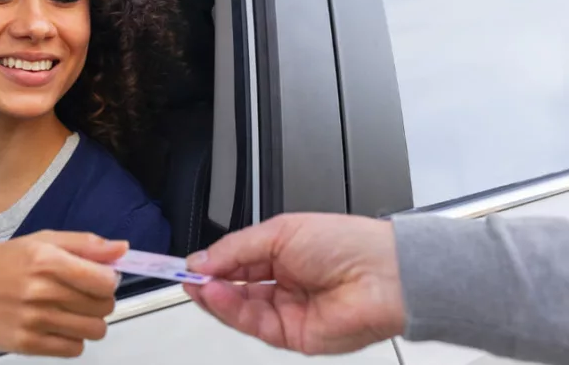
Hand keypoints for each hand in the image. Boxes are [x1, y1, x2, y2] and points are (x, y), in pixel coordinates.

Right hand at [0, 230, 126, 356]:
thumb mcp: (39, 241)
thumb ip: (84, 244)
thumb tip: (122, 249)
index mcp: (46, 259)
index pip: (105, 280)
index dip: (108, 279)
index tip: (98, 277)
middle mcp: (41, 291)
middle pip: (103, 306)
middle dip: (99, 300)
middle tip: (79, 294)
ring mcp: (34, 321)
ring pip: (94, 330)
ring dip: (89, 322)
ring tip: (69, 311)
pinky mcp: (27, 345)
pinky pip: (74, 349)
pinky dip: (72, 339)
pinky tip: (57, 326)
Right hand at [182, 213, 405, 354]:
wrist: (383, 276)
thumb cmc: (347, 244)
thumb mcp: (280, 232)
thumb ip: (236, 249)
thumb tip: (202, 260)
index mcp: (285, 253)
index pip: (237, 262)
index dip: (211, 263)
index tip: (187, 263)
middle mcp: (285, 283)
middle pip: (234, 288)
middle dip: (208, 282)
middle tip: (185, 275)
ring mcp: (288, 311)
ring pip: (239, 309)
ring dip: (215, 297)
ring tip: (198, 284)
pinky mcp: (293, 336)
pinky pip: (253, 325)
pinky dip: (230, 310)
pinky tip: (216, 295)